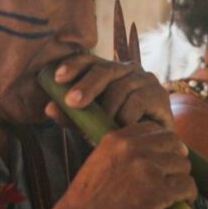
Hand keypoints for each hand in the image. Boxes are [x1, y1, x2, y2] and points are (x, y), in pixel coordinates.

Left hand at [45, 53, 172, 129]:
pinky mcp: (159, 94)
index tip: (58, 78)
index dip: (74, 65)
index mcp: (109, 72)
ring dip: (108, 110)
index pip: (90, 60)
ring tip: (103, 127)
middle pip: (105, 70)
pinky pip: (138, 100)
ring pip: (121, 88)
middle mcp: (128, 70)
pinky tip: (123, 127)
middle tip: (72, 103)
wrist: (151, 148)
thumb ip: (71, 117)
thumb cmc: (118, 131)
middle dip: (86, 86)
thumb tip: (48, 108)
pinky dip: (126, 116)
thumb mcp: (90, 124)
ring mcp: (146, 80)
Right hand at [57, 122, 196, 208]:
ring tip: (176, 191)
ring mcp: (147, 169)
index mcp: (117, 139)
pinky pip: (187, 186)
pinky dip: (189, 195)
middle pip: (173, 143)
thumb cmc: (86, 199)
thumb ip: (121, 151)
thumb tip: (150, 150)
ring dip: (182, 178)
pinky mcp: (158, 191)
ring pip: (183, 164)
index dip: (162, 143)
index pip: (153, 129)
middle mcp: (134, 149)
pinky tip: (183, 201)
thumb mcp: (99, 160)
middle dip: (176, 157)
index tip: (164, 156)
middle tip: (174, 173)